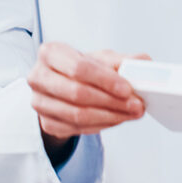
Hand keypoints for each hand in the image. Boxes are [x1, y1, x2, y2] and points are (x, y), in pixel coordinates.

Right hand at [28, 42, 146, 141]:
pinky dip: (101, 126)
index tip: (128, 88)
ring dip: (110, 116)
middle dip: (112, 101)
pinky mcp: (46, 123)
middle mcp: (38, 77)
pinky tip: (116, 119)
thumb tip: (143, 63)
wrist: (64, 86)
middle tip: (136, 105)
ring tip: (130, 113)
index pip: (79, 68)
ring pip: (78, 114)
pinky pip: (77, 129)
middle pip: (78, 93)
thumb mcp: (102, 58)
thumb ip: (122, 60)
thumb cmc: (81, 68)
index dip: (105, 80)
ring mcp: (39, 102)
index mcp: (50, 53)